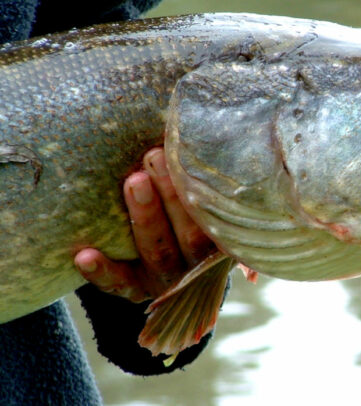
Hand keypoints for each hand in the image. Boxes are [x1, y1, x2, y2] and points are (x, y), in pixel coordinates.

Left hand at [75, 148, 214, 301]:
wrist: (178, 272)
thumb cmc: (194, 219)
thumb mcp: (213, 210)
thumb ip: (217, 184)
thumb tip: (220, 123)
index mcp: (223, 244)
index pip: (219, 222)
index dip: (204, 193)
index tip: (191, 158)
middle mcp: (198, 266)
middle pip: (190, 235)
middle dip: (171, 195)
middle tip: (153, 156)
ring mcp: (167, 280)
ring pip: (158, 252)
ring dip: (144, 218)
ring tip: (132, 182)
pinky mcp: (136, 291)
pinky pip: (119, 284)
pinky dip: (102, 271)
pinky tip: (83, 255)